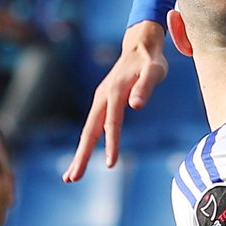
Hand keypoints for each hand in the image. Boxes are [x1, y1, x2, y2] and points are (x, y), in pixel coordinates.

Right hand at [64, 21, 168, 179]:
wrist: (140, 46)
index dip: (112, 143)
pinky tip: (84, 154)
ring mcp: (100, 101)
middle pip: (89, 131)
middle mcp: (102, 98)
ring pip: (87, 130)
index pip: (112, 123)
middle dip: (81, 155)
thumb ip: (145, 87)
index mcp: (114, 92)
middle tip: (72, 179)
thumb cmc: (150, 60)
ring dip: (80, 153)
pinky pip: (92, 126)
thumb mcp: (154, 71)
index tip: (111, 164)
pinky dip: (87, 142)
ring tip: (71, 176)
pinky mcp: (102, 103)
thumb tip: (136, 105)